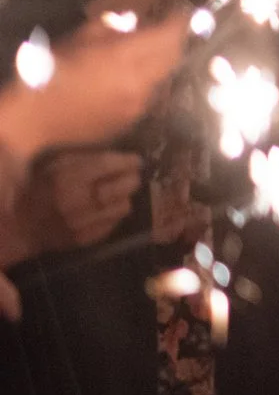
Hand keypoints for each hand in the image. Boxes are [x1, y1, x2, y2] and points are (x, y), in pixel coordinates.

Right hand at [0, 16, 187, 164]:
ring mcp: (138, 106)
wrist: (34, 119)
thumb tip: (133, 22)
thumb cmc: (48, 71)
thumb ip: (110, 26)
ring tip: (147, 54)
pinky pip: (149, 98)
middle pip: (173, 57)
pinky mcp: (132, 121)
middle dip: (174, 41)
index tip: (180, 12)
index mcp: (124, 57)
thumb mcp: (76, 38)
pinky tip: (130, 80)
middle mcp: (139, 82)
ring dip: (160, 64)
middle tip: (168, 30)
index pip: (169, 35)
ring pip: (164, 79)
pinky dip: (147, 85)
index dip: (178, 22)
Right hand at [15, 148, 145, 254]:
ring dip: (124, 197)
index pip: (107, 165)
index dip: (127, 161)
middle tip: (133, 176)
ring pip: (124, 206)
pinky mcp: (86, 238)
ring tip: (117, 193)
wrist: (25, 225)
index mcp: (67, 179)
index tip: (137, 160)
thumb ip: (86, 158)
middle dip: (133, 179)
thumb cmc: (43, 189)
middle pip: (123, 187)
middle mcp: (76, 202)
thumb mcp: (57, 166)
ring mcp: (82, 223)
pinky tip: (105, 209)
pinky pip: (114, 223)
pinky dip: (114, 214)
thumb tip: (120, 155)